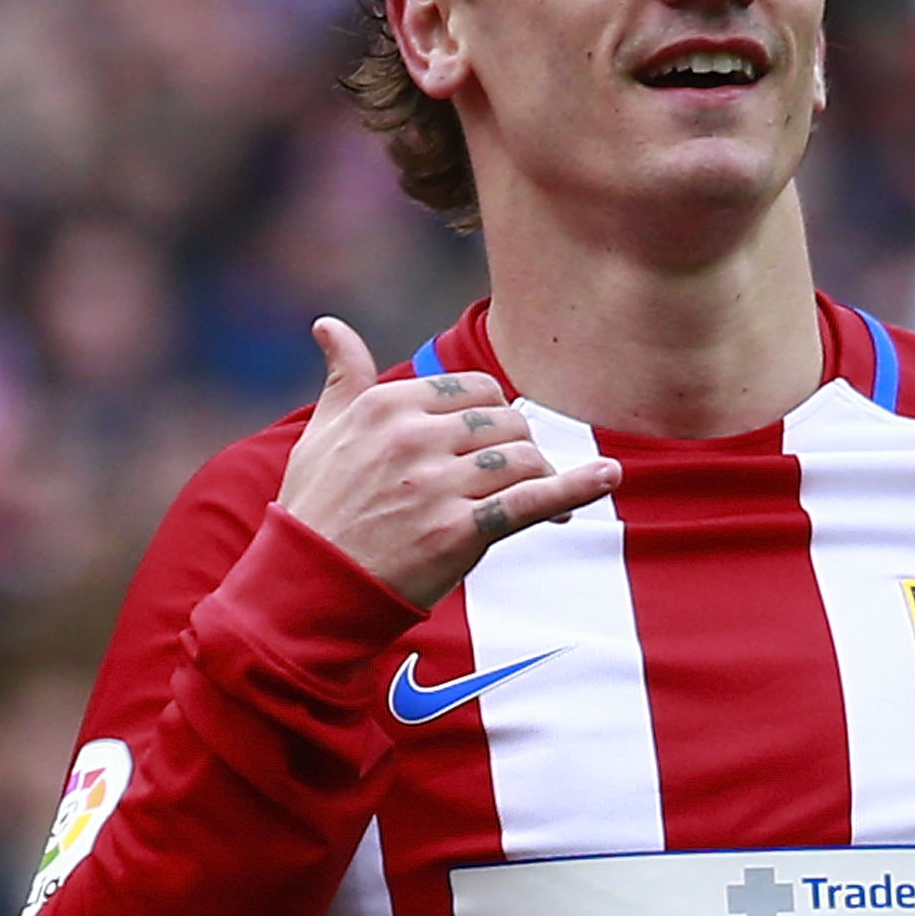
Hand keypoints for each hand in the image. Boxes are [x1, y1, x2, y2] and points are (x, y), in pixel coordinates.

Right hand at [274, 318, 621, 608]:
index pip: (473, 389)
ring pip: (521, 457)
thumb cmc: (315, 512)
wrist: (307, 590)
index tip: (494, 441)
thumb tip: (329, 325)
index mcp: (385, 405)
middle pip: (504, 421)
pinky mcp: (458, 530)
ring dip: (539, 477)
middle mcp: (412, 437)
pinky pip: (532, 500)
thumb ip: (341, 378)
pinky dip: (577, 488)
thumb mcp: (321, 435)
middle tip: (517, 477)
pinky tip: (607, 477)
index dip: (493, 415)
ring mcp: (436, 484)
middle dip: (517, 447)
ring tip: (543, 500)